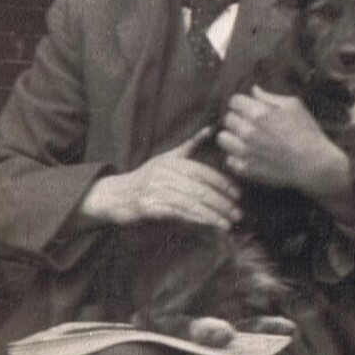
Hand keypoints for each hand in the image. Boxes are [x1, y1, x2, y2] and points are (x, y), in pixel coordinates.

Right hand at [79, 129, 241, 230]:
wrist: (116, 195)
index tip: (238, 194)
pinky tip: (208, 225)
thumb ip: (190, 146)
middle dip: (222, 202)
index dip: (222, 183)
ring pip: (191, 203)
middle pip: (200, 189)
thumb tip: (211, 129)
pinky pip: (178, 214)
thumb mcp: (167, 158)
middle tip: (238, 213)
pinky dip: (196, 220)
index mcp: (172, 161)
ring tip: (228, 223)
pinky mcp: (150, 207)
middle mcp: (165, 174)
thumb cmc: (146, 176)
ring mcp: (156, 190)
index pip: (202, 172)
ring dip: (213, 215)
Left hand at [217, 85, 349, 195]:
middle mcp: (247, 131)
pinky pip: (228, 159)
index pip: (233, 101)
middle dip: (236, 119)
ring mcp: (244, 151)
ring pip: (222, 139)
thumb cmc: (307, 133)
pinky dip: (235, 157)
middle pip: (227, 118)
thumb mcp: (293, 106)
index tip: (246, 108)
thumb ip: (269, 97)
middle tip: (248, 124)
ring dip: (232, 137)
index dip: (241, 103)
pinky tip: (248, 155)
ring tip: (243, 140)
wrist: (314, 165)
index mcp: (258, 113)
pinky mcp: (245, 169)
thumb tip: (253, 90)